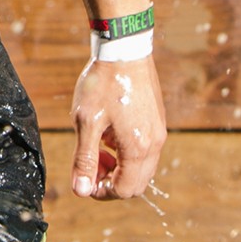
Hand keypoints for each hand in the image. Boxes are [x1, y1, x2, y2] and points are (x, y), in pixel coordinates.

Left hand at [69, 56, 166, 198]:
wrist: (124, 49)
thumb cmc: (103, 84)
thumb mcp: (86, 122)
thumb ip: (84, 159)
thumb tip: (81, 191)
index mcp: (138, 148)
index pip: (124, 190)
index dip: (102, 192)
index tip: (84, 181)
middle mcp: (155, 143)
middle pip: (136, 183)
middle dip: (111, 181)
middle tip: (90, 164)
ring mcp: (159, 131)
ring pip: (142, 167)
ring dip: (119, 166)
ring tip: (98, 145)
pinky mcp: (157, 121)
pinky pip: (145, 150)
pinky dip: (127, 152)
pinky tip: (110, 132)